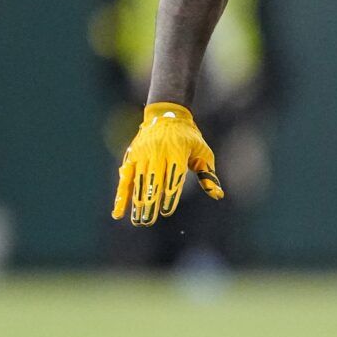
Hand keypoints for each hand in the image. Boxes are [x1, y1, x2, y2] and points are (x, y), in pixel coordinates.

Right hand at [112, 102, 223, 223]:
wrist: (167, 115)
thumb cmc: (189, 138)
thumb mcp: (202, 152)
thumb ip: (208, 175)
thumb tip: (218, 195)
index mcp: (177, 151)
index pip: (173, 176)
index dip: (169, 194)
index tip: (166, 210)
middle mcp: (158, 152)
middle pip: (153, 180)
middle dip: (150, 202)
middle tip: (148, 221)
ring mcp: (142, 154)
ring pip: (139, 181)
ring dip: (137, 202)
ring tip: (138, 220)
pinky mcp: (131, 156)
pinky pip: (125, 179)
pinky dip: (121, 196)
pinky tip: (118, 212)